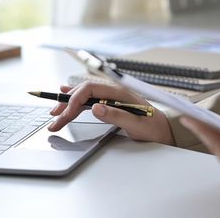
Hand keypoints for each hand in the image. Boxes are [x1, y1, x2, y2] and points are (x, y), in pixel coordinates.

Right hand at [48, 82, 174, 144]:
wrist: (165, 130)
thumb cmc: (153, 127)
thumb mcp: (136, 125)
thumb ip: (116, 115)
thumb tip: (95, 108)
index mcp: (119, 92)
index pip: (90, 90)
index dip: (75, 101)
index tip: (66, 115)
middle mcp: (113, 91)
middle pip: (84, 92)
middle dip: (66, 105)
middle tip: (54, 119)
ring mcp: (111, 96)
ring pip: (84, 96)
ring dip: (68, 104)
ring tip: (55, 113)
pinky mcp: (110, 103)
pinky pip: (89, 98)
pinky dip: (76, 99)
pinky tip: (65, 96)